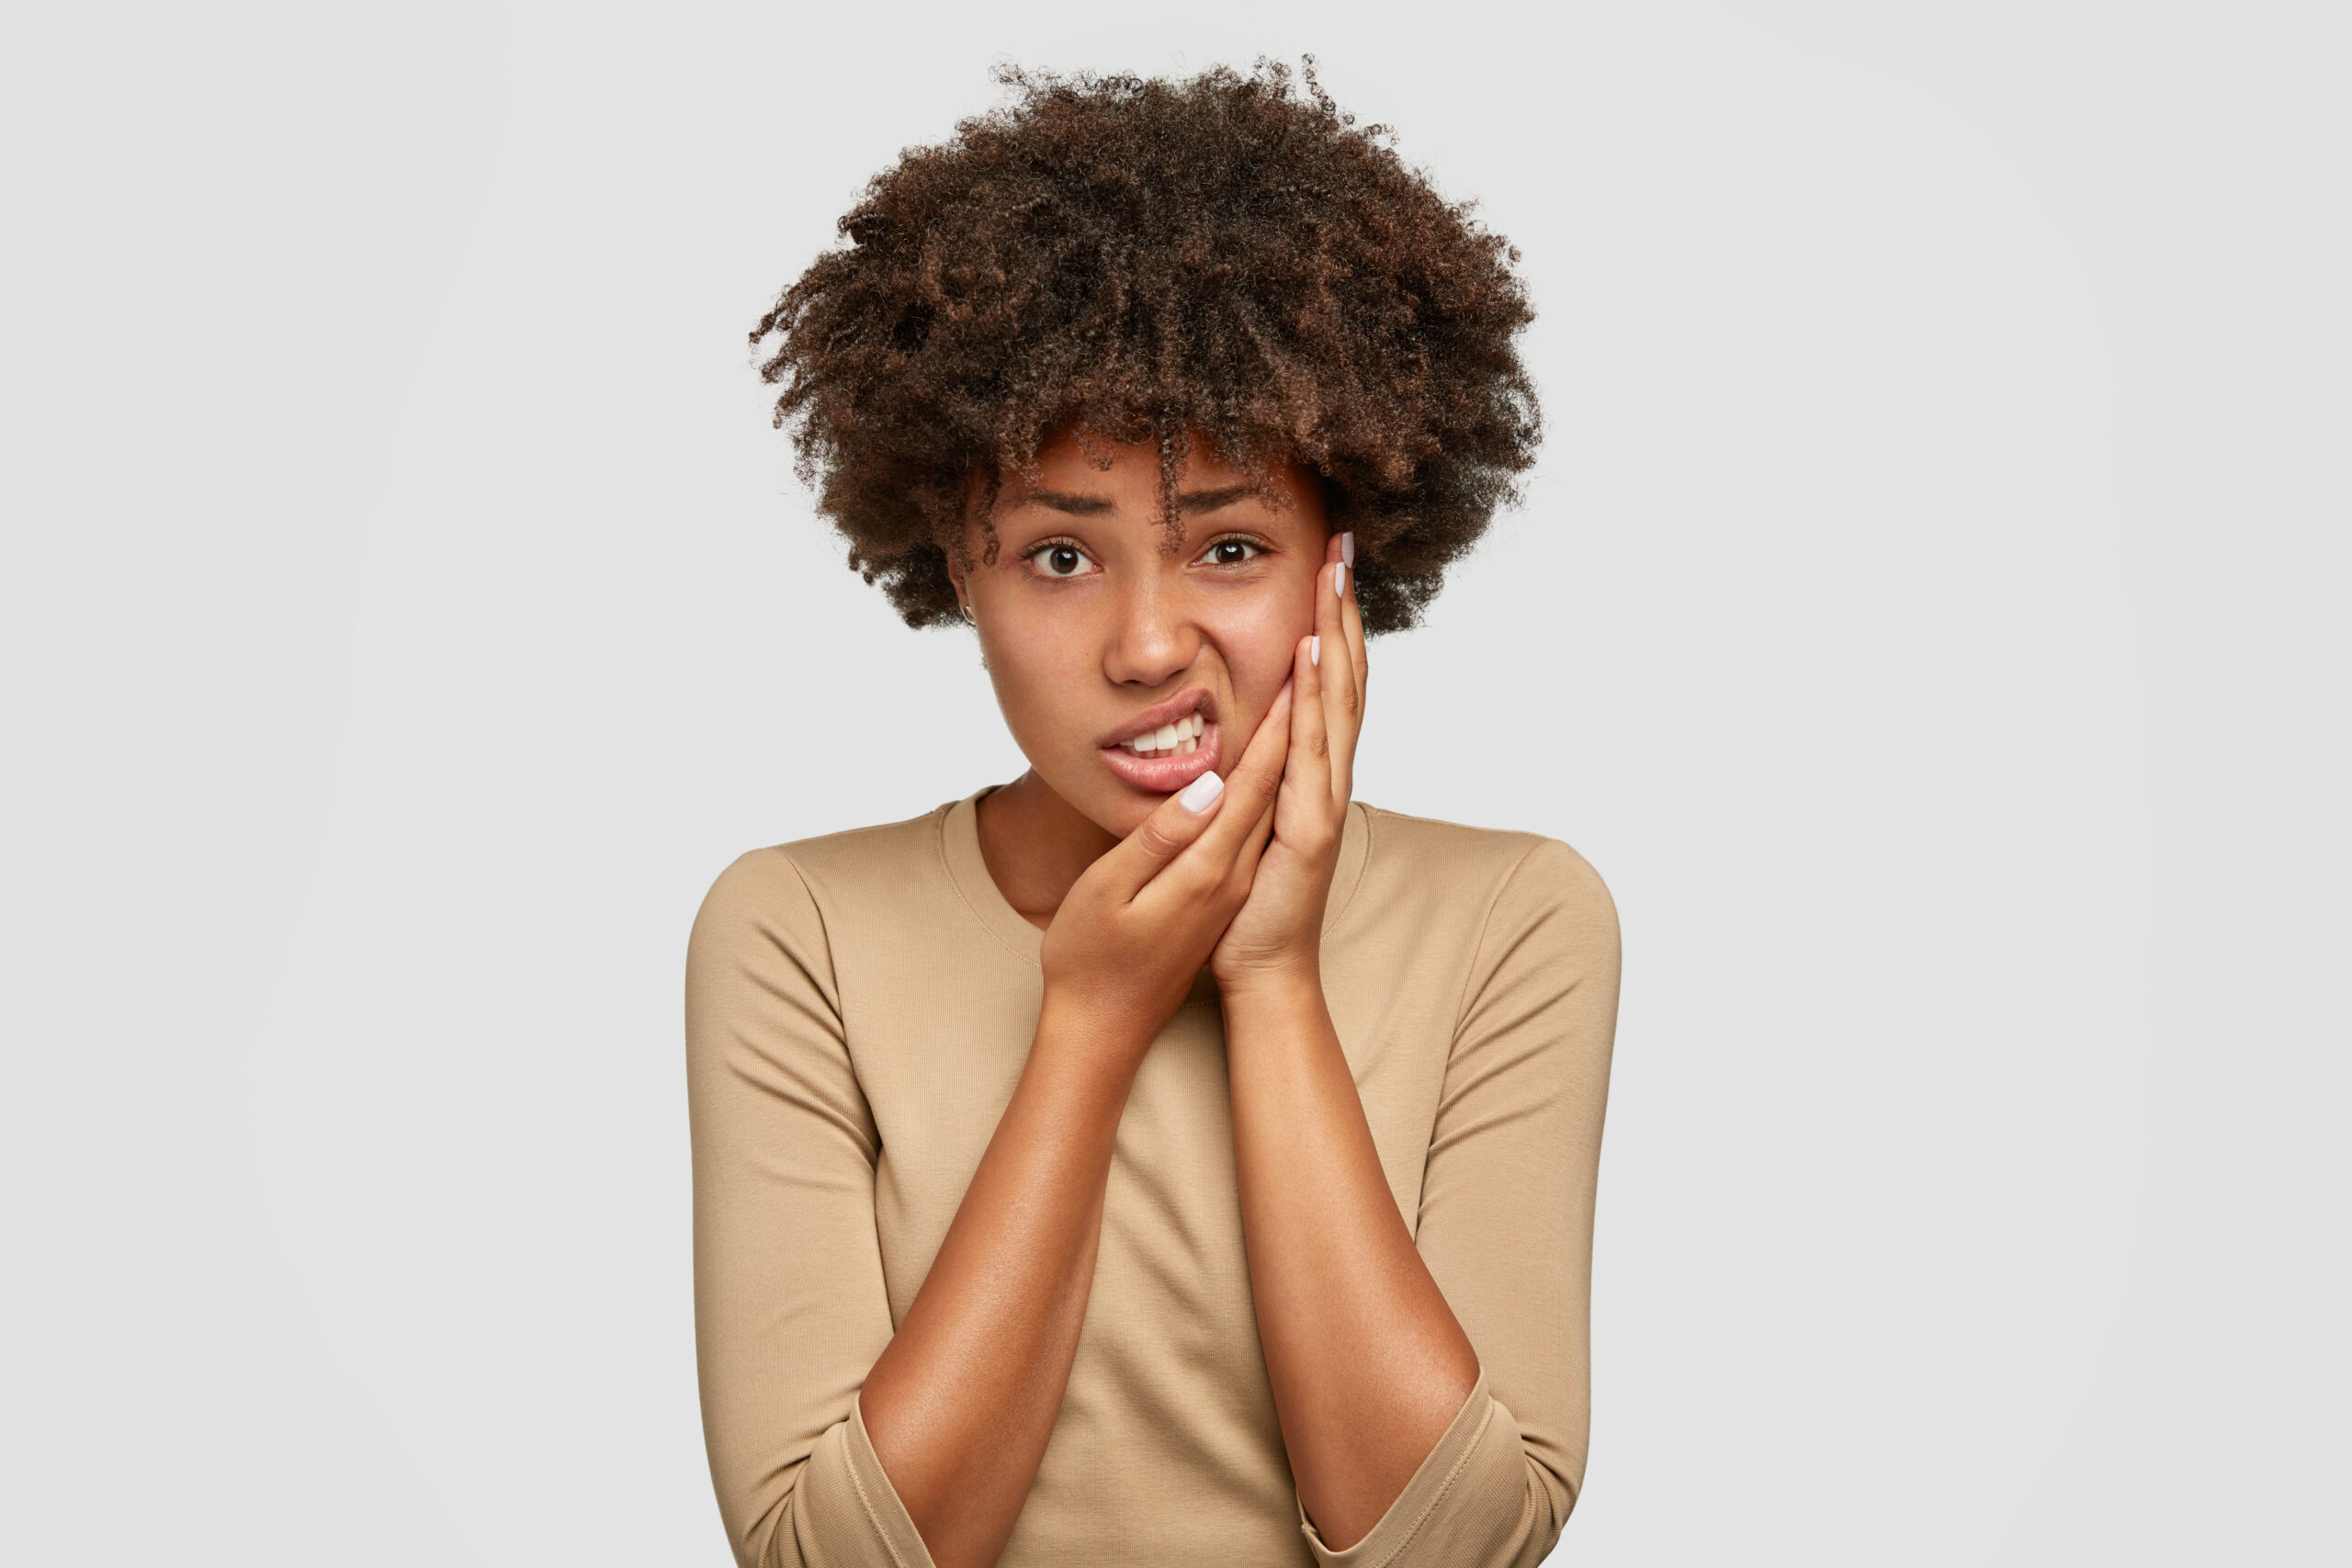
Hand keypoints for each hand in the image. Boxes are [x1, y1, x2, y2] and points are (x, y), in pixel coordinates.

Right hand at [1039, 681, 1293, 1055]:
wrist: (1106, 1029)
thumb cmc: (1090, 960)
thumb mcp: (1112, 897)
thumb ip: (1161, 839)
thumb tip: (1207, 787)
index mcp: (1210, 868)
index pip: (1257, 779)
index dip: (1281, 719)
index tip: (1303, 660)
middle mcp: (1234, 871)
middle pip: (1282, 779)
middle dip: (1305, 711)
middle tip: (1324, 648)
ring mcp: (1231, 881)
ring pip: (1277, 795)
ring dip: (1297, 734)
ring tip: (1312, 679)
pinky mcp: (1222, 888)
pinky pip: (1260, 817)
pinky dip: (1275, 772)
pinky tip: (1277, 748)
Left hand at [1211, 533, 1364, 991]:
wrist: (1263, 970)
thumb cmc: (1251, 901)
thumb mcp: (1249, 818)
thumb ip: (1254, 774)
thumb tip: (1241, 729)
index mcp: (1315, 773)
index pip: (1331, 684)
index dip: (1334, 626)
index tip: (1330, 567)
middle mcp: (1329, 778)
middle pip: (1345, 679)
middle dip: (1343, 612)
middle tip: (1342, 548)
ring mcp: (1325, 801)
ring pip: (1337, 704)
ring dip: (1336, 638)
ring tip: (1333, 579)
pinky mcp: (1309, 829)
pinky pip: (1311, 753)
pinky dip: (1314, 701)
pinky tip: (1310, 657)